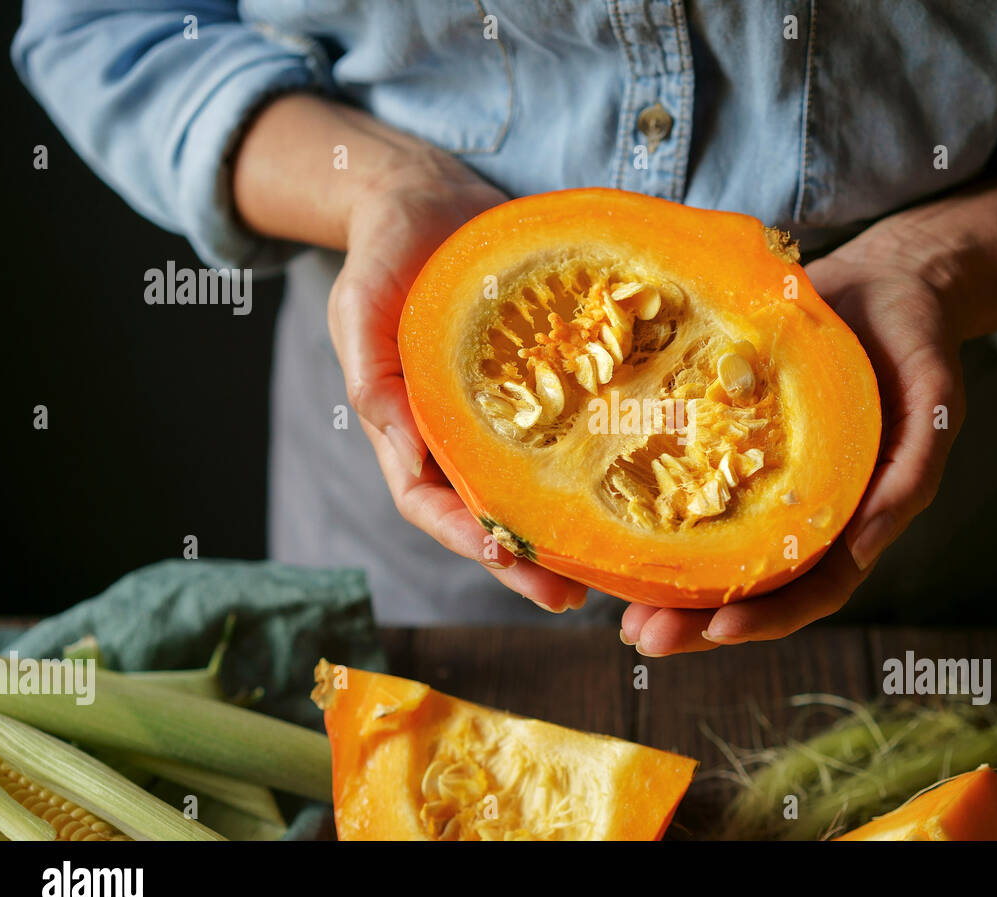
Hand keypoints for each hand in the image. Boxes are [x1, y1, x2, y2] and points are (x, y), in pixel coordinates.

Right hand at [233, 95, 587, 610]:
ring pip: (532, 485)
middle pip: (486, 513)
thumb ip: (368, 371)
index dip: (460, 534)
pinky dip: (592, 464)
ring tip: (607, 566)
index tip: (500, 554)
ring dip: (563, 529)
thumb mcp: (360, 303)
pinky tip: (636, 483)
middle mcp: (457, 433)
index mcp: (405, 427)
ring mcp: (503, 413)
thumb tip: (401, 449)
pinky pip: (569, 431)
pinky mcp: (546, 383)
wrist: (431, 200)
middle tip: (569, 597)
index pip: (426, 502)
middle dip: (523, 560)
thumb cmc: (385, 252)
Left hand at [621, 234, 964, 654]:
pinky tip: (612, 519)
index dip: (768, 617)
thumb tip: (864, 551)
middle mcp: (800, 509)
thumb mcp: (935, 403)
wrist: (887, 279)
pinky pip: (689, 479)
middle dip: (696, 620)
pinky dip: (654, 506)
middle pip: (750, 585)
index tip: (719, 630)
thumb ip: (911, 475)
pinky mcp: (727, 436)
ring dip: (666, 581)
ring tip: (614, 605)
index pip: (812, 589)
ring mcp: (761, 476)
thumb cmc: (921, 343)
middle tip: (639, 636)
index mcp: (852, 516)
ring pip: (712, 546)